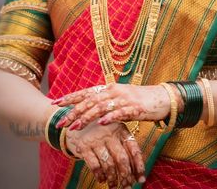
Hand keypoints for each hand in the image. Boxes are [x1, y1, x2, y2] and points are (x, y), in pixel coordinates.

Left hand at [53, 84, 171, 130]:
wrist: (161, 98)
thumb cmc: (139, 101)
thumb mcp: (120, 99)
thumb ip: (105, 102)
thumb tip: (89, 107)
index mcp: (109, 88)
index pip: (86, 92)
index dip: (70, 97)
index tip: (55, 103)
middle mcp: (114, 91)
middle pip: (90, 101)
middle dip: (73, 112)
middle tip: (61, 122)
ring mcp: (124, 99)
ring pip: (101, 107)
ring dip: (87, 117)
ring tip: (75, 126)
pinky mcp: (135, 107)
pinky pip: (120, 113)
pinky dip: (110, 117)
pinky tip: (101, 123)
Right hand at [65, 121, 144, 188]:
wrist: (79, 120)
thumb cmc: (103, 130)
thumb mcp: (116, 131)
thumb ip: (126, 147)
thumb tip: (139, 174)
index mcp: (121, 129)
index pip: (134, 149)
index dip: (139, 166)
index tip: (141, 179)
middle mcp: (110, 133)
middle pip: (122, 159)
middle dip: (126, 176)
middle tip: (127, 187)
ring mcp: (96, 139)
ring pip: (109, 165)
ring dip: (113, 179)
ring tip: (114, 187)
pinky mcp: (84, 146)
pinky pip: (95, 166)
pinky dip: (100, 176)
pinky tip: (102, 180)